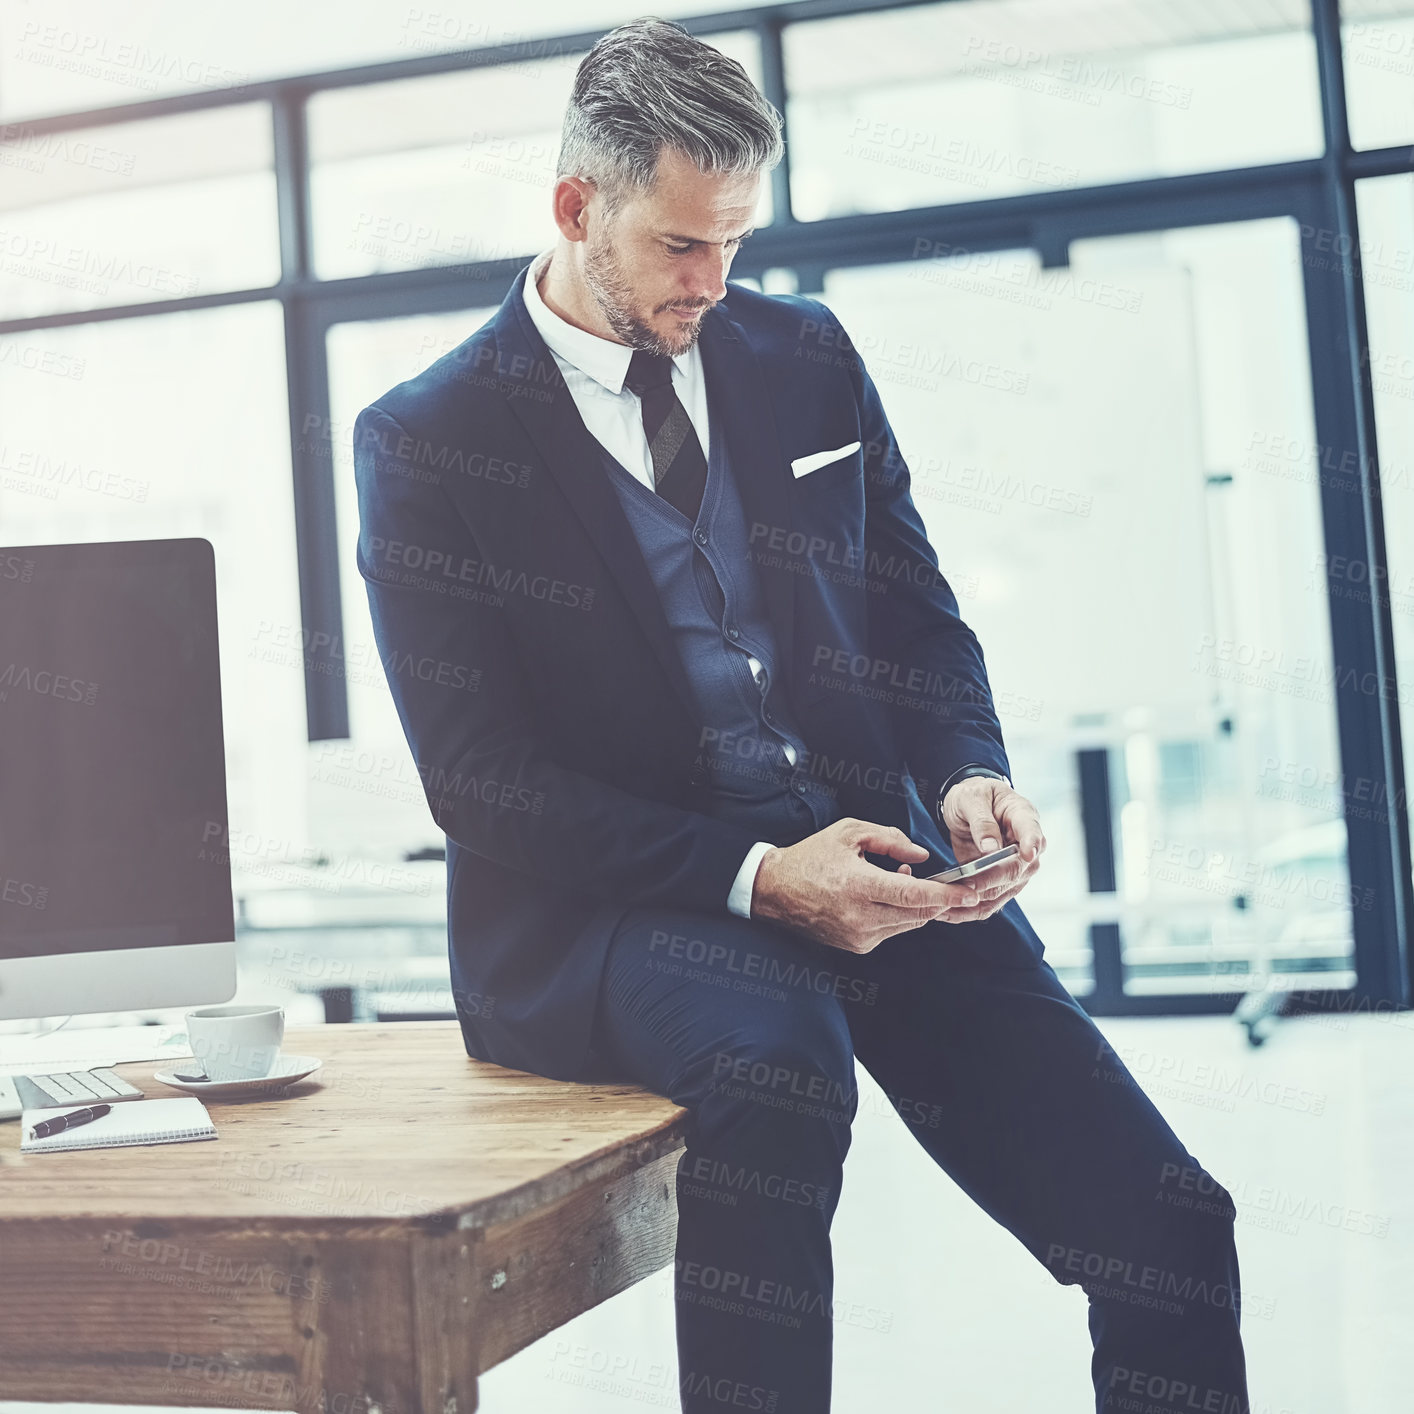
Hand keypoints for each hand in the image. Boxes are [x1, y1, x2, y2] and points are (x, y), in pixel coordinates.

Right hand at [749, 817, 985, 953]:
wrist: (775, 890)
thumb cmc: (812, 856)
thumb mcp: (850, 833)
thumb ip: (890, 839)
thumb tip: (921, 857)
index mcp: (858, 886)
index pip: (913, 896)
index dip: (946, 895)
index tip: (970, 892)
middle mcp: (860, 917)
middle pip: (918, 914)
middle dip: (940, 901)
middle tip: (956, 887)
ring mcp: (859, 936)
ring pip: (908, 924)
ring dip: (918, 906)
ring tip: (903, 881)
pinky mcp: (858, 946)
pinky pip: (892, 930)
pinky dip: (900, 915)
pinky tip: (887, 896)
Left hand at [932, 776, 1045, 922]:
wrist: (968, 806)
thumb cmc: (973, 796)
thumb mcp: (971, 798)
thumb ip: (981, 821)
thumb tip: (991, 847)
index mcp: (1023, 816)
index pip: (1033, 832)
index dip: (1032, 843)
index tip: (1027, 853)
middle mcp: (1026, 845)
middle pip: (1017, 870)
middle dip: (991, 880)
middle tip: (966, 886)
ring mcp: (1016, 867)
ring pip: (1004, 891)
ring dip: (978, 901)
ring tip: (949, 906)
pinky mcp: (1001, 882)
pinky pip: (990, 901)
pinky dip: (970, 909)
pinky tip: (949, 912)